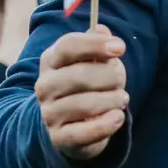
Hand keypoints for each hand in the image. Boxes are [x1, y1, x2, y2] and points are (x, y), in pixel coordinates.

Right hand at [34, 25, 127, 160]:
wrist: (67, 124)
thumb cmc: (85, 85)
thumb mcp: (90, 62)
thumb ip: (97, 45)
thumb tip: (102, 29)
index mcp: (51, 60)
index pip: (68, 46)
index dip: (96, 45)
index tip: (120, 48)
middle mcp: (45, 85)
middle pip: (81, 75)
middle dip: (111, 76)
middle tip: (121, 81)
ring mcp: (49, 113)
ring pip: (85, 104)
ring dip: (112, 100)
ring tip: (122, 99)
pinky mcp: (59, 137)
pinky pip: (84, 132)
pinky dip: (106, 124)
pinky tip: (117, 117)